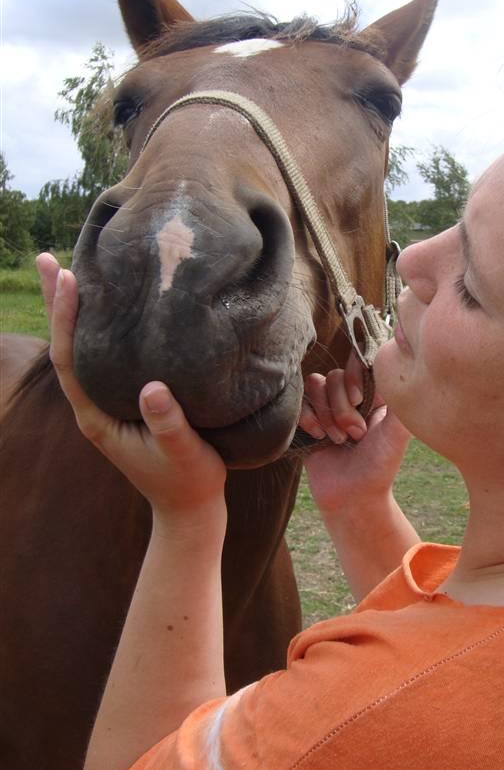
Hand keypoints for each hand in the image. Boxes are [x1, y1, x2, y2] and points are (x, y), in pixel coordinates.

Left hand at [36, 254, 226, 520]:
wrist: (189, 511)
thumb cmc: (189, 482)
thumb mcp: (184, 454)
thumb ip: (168, 425)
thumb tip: (151, 387)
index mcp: (96, 417)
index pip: (69, 359)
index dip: (65, 318)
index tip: (67, 277)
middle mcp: (94, 406)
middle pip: (67, 346)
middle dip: (57, 304)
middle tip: (48, 259)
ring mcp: (107, 404)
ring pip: (85, 349)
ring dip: (76, 312)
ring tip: (71, 270)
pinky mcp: (125, 402)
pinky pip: (105, 356)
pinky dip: (102, 327)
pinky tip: (115, 309)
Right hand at [299, 350, 410, 515]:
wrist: (353, 498)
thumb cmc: (379, 467)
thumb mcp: (396, 433)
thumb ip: (400, 404)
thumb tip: (405, 371)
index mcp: (374, 394)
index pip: (359, 364)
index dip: (355, 377)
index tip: (362, 400)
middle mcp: (350, 397)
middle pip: (335, 376)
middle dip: (342, 407)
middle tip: (355, 435)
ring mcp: (327, 408)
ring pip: (315, 384)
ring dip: (326, 414)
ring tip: (337, 440)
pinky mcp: (308, 420)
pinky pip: (299, 400)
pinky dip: (307, 417)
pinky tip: (318, 437)